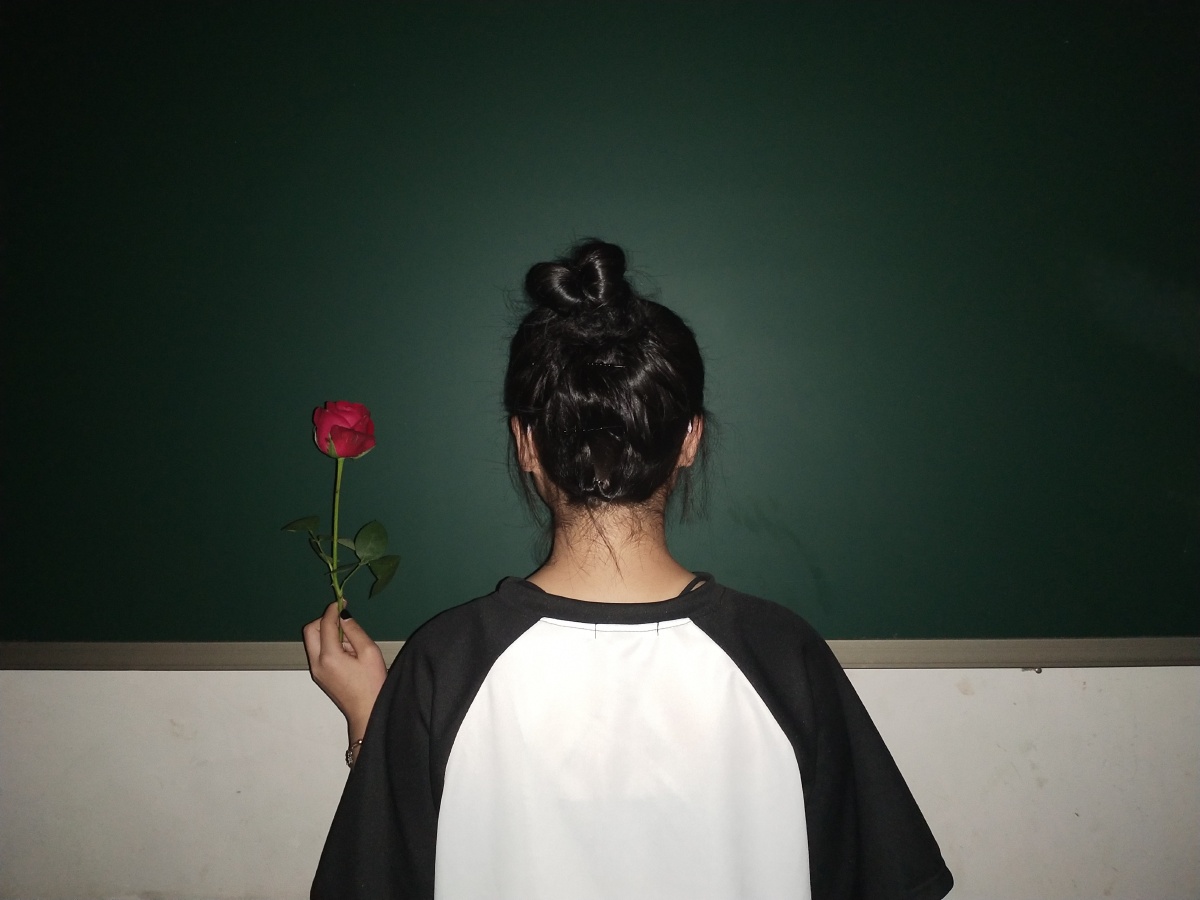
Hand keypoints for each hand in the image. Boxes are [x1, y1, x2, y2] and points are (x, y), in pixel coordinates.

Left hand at [303, 602, 386, 744]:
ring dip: (326, 633)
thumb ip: (355, 631)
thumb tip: (344, 616)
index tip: (341, 601)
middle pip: (310, 630)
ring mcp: (315, 670)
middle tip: (342, 620)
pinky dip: (327, 644)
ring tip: (349, 641)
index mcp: (329, 656)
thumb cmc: (373, 684)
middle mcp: (316, 663)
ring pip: (313, 641)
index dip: (333, 609)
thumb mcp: (369, 652)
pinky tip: (346, 652)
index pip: (325, 624)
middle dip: (324, 620)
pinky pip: (318, 652)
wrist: (367, 712)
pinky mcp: (319, 676)